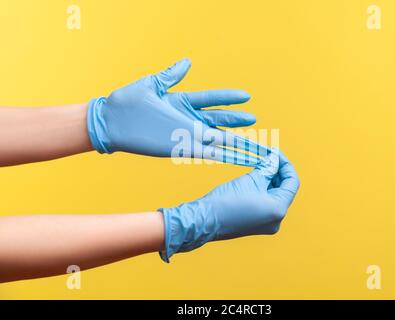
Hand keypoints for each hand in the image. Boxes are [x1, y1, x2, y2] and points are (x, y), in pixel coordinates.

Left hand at [88, 59, 268, 165]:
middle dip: (236, 120)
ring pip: (216, 138)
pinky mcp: (180, 148)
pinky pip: (206, 153)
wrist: (110, 122)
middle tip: (254, 120)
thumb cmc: (126, 102)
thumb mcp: (151, 85)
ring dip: (234, 142)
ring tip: (252, 144)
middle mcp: (187, 119)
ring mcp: (185, 135)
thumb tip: (187, 63)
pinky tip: (235, 157)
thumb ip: (171, 76)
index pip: (212, 99)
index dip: (228, 98)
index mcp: (182, 102)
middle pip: (219, 120)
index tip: (246, 96)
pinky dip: (222, 156)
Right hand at [159, 150, 299, 261]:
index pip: (292, 182)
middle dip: (277, 172)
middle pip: (284, 190)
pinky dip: (263, 190)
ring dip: (270, 180)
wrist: (205, 219)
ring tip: (260, 165)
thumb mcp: (251, 179)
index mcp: (278, 209)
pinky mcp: (257, 225)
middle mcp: (277, 220)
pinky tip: (255, 178)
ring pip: (275, 196)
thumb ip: (268, 168)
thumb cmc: (227, 200)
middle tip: (267, 156)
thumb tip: (275, 159)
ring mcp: (267, 224)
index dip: (285, 164)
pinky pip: (266, 204)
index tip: (275, 152)